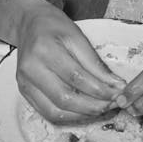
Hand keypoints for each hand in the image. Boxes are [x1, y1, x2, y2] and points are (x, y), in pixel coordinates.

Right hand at [13, 3, 125, 122]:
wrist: (29, 24)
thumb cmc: (54, 27)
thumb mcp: (78, 37)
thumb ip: (95, 63)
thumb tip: (116, 86)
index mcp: (44, 49)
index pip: (76, 77)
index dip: (100, 90)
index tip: (119, 94)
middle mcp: (31, 69)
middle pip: (65, 99)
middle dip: (93, 106)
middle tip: (113, 105)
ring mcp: (24, 83)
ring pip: (56, 112)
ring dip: (83, 115)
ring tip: (102, 109)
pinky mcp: (24, 92)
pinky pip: (48, 113)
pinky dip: (69, 117)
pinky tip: (85, 110)